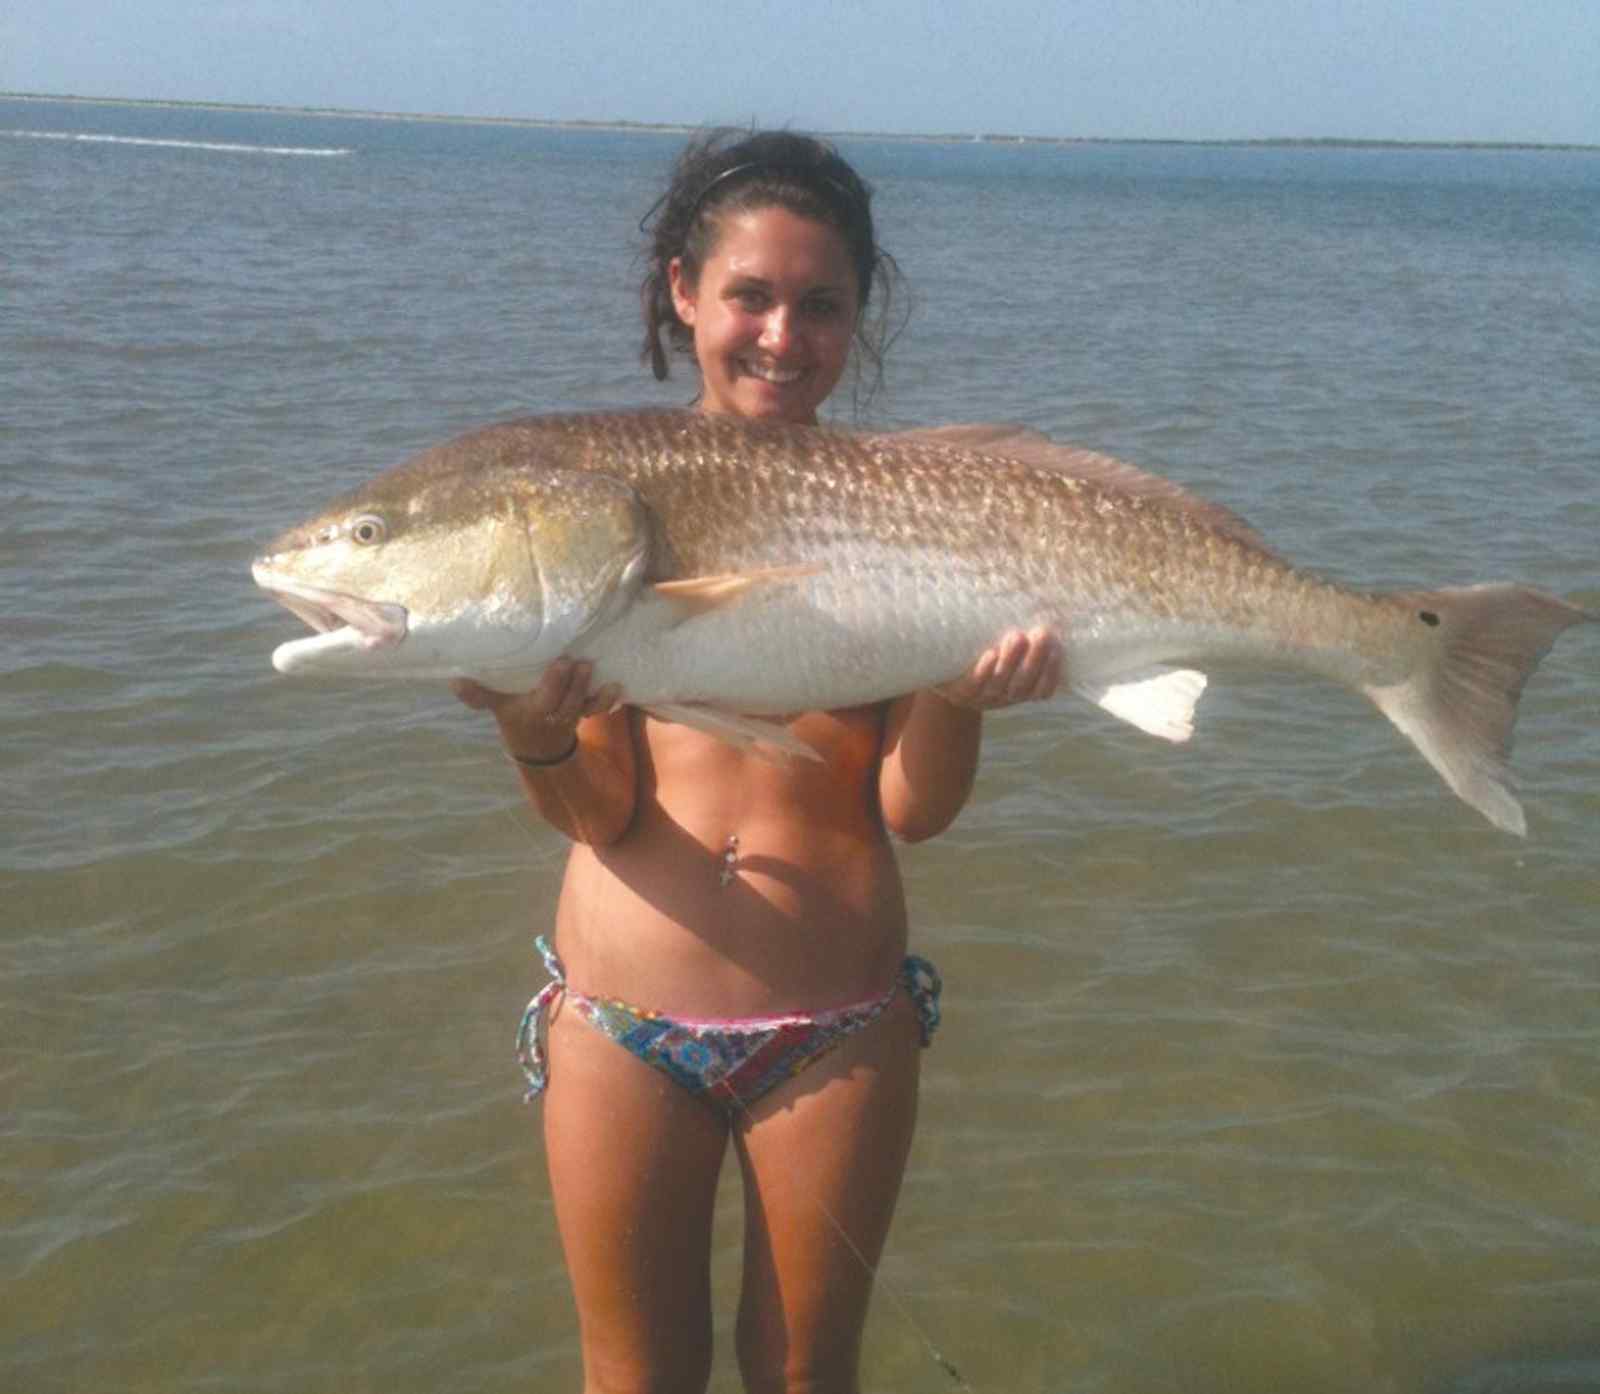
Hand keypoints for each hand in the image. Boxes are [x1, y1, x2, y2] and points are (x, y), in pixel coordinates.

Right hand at [451, 659, 621, 757]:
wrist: (537, 744)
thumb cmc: (515, 714)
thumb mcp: (496, 705)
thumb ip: (478, 695)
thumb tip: (453, 681)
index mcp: (529, 711)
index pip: (541, 699)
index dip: (552, 683)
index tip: (559, 662)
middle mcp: (551, 714)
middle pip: (563, 702)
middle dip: (569, 684)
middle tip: (573, 661)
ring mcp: (569, 714)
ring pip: (580, 706)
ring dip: (587, 690)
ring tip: (590, 668)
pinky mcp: (584, 712)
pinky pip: (597, 710)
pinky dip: (607, 701)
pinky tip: (617, 685)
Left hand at [937, 625, 1062, 709]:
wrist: (942, 670)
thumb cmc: (982, 652)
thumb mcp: (1004, 646)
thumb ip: (1025, 634)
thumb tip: (1046, 597)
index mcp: (1019, 692)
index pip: (1042, 691)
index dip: (1052, 672)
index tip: (1057, 646)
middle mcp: (1002, 698)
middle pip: (1022, 685)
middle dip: (1034, 659)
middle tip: (1042, 634)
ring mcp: (979, 697)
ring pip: (998, 685)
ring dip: (1010, 662)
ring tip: (1017, 637)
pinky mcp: (958, 692)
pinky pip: (972, 686)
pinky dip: (983, 671)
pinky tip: (991, 654)